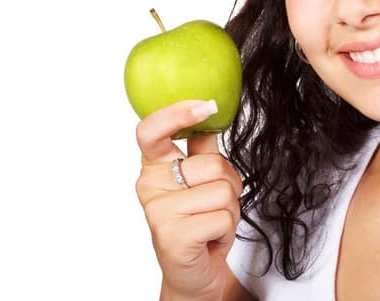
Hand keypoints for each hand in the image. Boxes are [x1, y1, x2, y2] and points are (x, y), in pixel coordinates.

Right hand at [135, 100, 243, 299]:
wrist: (194, 273)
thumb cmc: (200, 222)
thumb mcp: (201, 181)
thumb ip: (203, 149)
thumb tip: (212, 111)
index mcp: (154, 167)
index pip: (151, 131)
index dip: (177, 114)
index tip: (205, 106)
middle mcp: (149, 186)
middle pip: (212, 163)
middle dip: (228, 184)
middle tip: (214, 206)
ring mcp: (158, 212)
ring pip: (223, 190)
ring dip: (230, 209)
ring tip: (212, 223)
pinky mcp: (172, 236)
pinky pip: (224, 216)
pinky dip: (227, 230)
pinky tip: (209, 239)